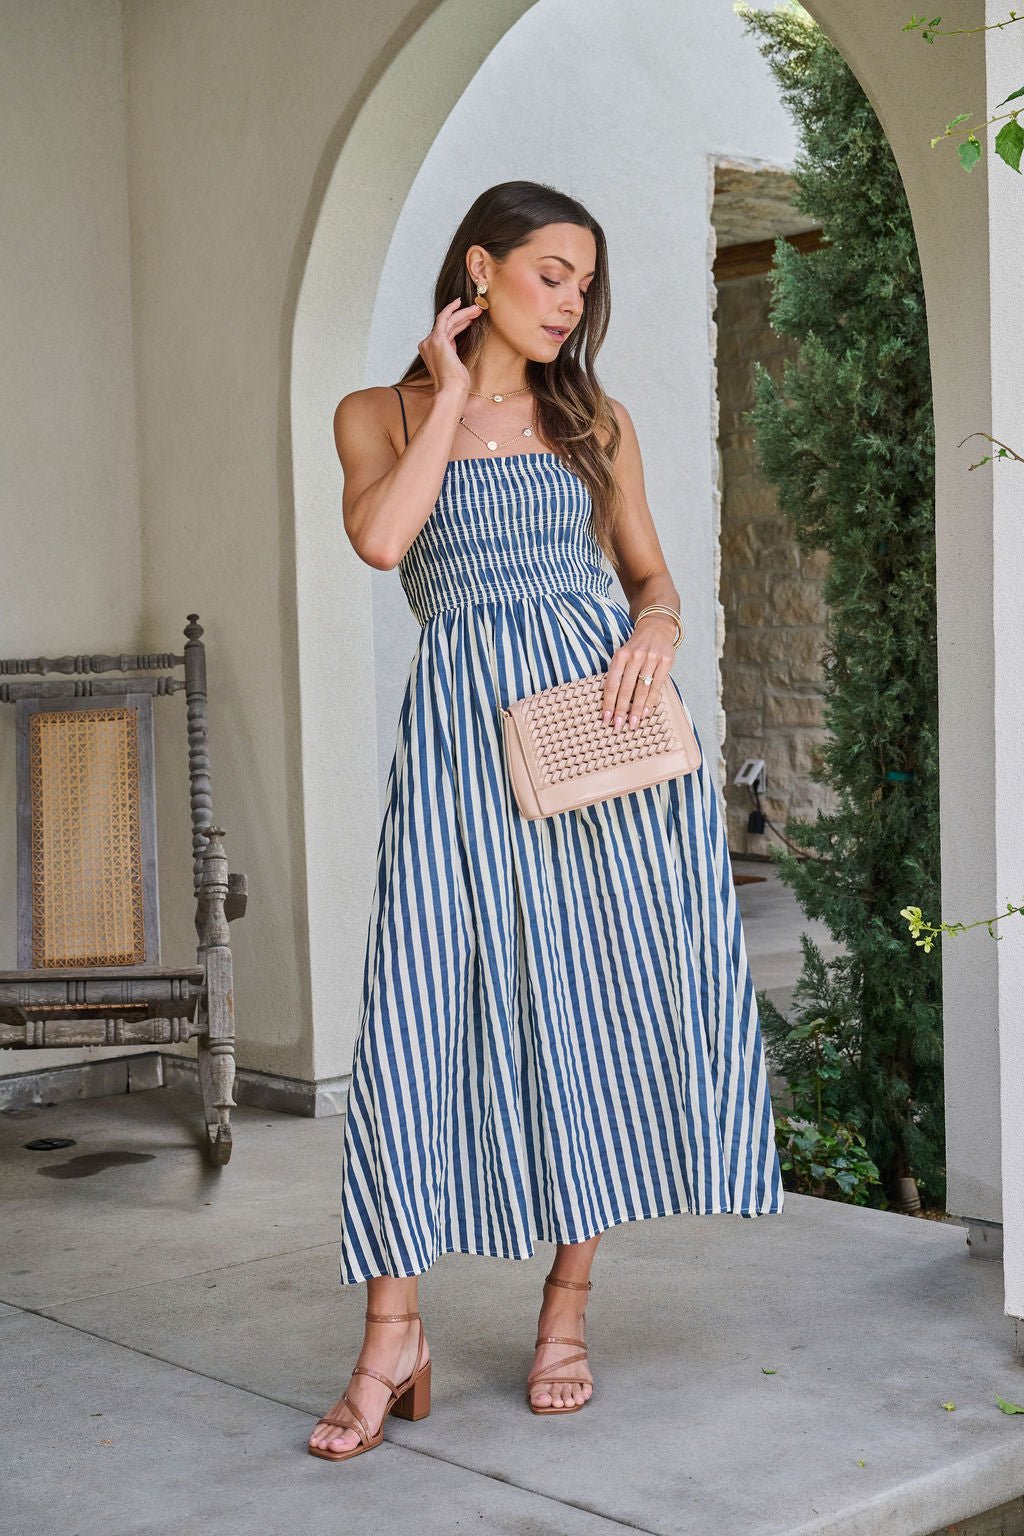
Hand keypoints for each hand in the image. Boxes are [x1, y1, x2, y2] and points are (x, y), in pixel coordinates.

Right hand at [417, 298, 480, 393]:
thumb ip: (452, 351)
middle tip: (477, 310)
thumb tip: (457, 340)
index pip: (445, 332)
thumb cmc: (455, 383)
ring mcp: (430, 341)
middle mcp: (427, 344)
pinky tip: (463, 305)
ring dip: (463, 312)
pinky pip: (445, 318)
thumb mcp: (454, 363)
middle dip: (462, 315)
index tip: (469, 318)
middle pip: (446, 324)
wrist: (451, 390)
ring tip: (477, 309)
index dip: (458, 323)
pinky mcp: (437, 339)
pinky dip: (453, 309)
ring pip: (447, 320)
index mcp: (430, 351)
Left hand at [601, 616, 676, 730]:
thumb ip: (618, 674)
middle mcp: (635, 656)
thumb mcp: (623, 655)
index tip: (606, 717)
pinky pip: (657, 686)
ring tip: (633, 723)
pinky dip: (651, 701)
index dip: (608, 702)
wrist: (656, 628)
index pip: (612, 683)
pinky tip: (647, 712)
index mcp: (620, 655)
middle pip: (626, 688)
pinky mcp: (665, 662)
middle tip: (619, 725)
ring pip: (642, 689)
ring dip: (637, 709)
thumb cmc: (636, 647)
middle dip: (622, 709)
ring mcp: (651, 658)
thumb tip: (612, 702)